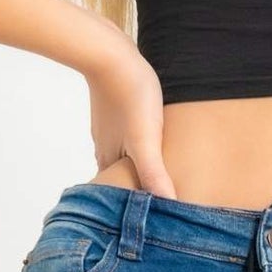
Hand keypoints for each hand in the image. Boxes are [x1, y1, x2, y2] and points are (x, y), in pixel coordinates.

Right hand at [81, 34, 174, 197]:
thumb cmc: (129, 97)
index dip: (129, 205)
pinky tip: (152, 140)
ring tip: (158, 173)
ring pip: (122, 154)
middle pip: (119, 175)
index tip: (147, 216)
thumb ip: (153, 173)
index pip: (116, 192)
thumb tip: (168, 204)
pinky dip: (137, 144)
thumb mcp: (145, 141)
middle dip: (134, 187)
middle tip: (157, 199)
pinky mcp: (115, 107)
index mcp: (108, 159)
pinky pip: (126, 133)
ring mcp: (107, 126)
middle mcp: (103, 146)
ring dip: (137, 165)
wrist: (110, 54)